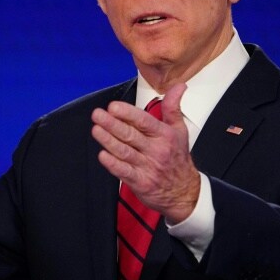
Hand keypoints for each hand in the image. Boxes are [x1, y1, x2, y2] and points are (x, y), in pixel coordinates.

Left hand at [91, 83, 199, 223]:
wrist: (184, 192)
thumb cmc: (178, 158)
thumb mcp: (180, 130)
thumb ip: (173, 107)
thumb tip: (179, 86)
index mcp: (164, 135)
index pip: (144, 121)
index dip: (128, 113)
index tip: (113, 106)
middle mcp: (156, 150)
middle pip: (131, 135)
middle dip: (112, 124)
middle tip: (98, 115)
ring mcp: (147, 167)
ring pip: (124, 151)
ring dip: (108, 140)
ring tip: (96, 130)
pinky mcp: (140, 182)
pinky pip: (124, 171)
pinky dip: (112, 163)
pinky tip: (102, 155)